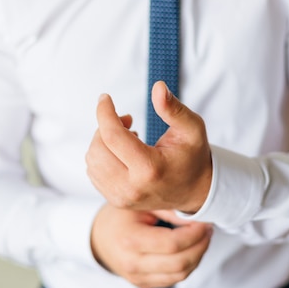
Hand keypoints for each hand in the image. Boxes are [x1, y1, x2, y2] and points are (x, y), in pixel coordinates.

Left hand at [86, 81, 211, 213]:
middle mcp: (132, 187)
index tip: (105, 98)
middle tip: (127, 120)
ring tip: (128, 137)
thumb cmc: (193, 156)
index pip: (112, 136)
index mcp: (150, 169)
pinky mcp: (116, 200)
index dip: (104, 112)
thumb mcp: (192, 129)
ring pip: (92, 160)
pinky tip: (121, 152)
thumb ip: (173, 109)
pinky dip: (102, 156)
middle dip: (105, 126)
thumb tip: (157, 86)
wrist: (195, 191)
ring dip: (103, 141)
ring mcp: (122, 197)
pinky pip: (94, 172)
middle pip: (97, 148)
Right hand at [91, 204, 212, 287]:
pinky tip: (191, 249)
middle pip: (180, 263)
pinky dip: (188, 265)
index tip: (204, 222)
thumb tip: (198, 216)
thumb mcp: (141, 205)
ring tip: (202, 238)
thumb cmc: (121, 217)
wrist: (101, 238)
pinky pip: (175, 280)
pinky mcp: (144, 285)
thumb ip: (169, 210)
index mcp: (130, 240)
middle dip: (201, 246)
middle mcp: (133, 264)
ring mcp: (138, 278)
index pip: (172, 244)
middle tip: (207, 229)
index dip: (194, 234)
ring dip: (198, 257)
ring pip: (181, 275)